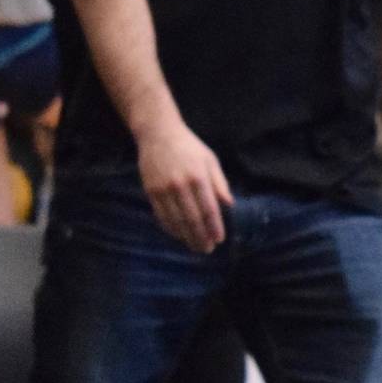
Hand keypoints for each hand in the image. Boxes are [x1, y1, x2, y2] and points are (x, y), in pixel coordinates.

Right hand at [137, 118, 234, 252]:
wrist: (158, 133)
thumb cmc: (189, 146)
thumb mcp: (209, 159)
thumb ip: (219, 183)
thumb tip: (230, 204)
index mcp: (198, 176)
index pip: (209, 209)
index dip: (215, 227)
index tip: (219, 240)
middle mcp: (181, 185)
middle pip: (192, 219)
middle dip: (201, 237)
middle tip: (207, 249)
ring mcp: (164, 189)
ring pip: (176, 221)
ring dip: (187, 237)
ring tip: (195, 246)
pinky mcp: (151, 191)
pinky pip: (161, 216)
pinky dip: (171, 229)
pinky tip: (179, 235)